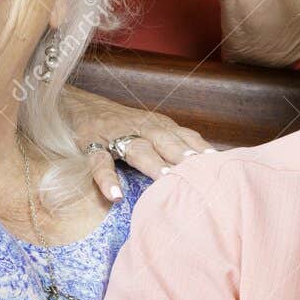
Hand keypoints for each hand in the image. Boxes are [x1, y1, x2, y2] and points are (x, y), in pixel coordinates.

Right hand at [66, 90, 214, 199]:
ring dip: (153, 163)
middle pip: (166, 141)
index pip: (185, 137)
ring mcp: (116, 135)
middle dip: (183, 155)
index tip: (220, 164)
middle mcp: (142, 128)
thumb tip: (206, 166)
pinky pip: (99, 163)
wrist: (79, 104)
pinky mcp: (91, 144)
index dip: (201, 149)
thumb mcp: (151, 129)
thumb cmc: (123, 124)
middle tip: (199, 171)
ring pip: (138, 149)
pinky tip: (115, 195)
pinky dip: (106, 178)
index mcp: (159, 126)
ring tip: (166, 179)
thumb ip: (174, 144)